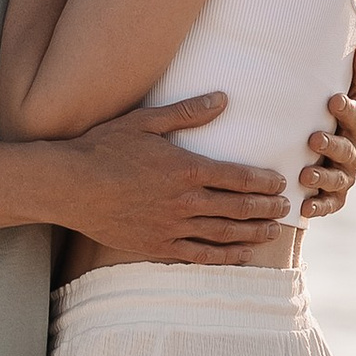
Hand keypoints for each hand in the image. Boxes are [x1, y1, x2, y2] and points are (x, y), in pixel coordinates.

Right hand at [64, 93, 289, 263]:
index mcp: (186, 169)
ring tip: (273, 231)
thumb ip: (187, 112)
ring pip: (224, 234)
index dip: (264, 181)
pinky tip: (241, 256)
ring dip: (253, 233)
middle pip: (238, 207)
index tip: (280, 182)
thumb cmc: (104, 148)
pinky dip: (224, 257)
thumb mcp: (146, 122)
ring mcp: (171, 227)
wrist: (69, 186)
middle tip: (286, 207)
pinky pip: (199, 255)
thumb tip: (223, 99)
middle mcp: (184, 201)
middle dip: (267, 207)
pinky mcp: (157, 246)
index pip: (238, 177)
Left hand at [299, 38, 355, 218]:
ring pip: (338, 179)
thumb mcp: (355, 92)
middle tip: (313, 140)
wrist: (333, 148)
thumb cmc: (341, 114)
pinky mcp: (334, 196)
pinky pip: (329, 204)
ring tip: (305, 175)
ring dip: (322, 178)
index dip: (347, 110)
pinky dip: (318, 206)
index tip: (332, 100)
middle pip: (348, 150)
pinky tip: (304, 207)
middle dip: (332, 146)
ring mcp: (346, 176)